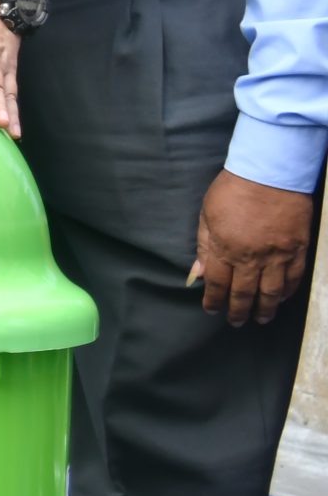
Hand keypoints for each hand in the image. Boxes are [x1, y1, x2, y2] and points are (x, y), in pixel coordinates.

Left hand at [192, 169, 314, 325]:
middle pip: (244, 293)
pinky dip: (287, 292)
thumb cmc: (233, 190)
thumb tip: (198, 273)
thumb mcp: (207, 215)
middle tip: (235, 322)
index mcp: (225, 249)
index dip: (214, 300)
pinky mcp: (297, 249)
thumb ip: (204, 247)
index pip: (218, 284)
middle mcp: (252, 258)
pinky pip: (293, 278)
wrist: (270, 173)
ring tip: (260, 318)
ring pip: (271, 292)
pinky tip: (281, 299)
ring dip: (265, 308)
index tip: (211, 309)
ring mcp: (278, 255)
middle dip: (238, 310)